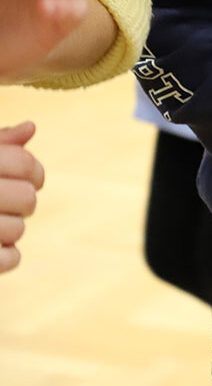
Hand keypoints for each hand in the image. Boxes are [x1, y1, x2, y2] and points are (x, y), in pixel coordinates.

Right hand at [0, 121, 45, 274]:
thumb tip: (30, 126)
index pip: (24, 164)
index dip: (34, 172)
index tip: (30, 179)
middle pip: (27, 198)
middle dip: (22, 202)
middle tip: (4, 203)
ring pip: (17, 230)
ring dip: (8, 230)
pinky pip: (10, 258)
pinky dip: (4, 256)